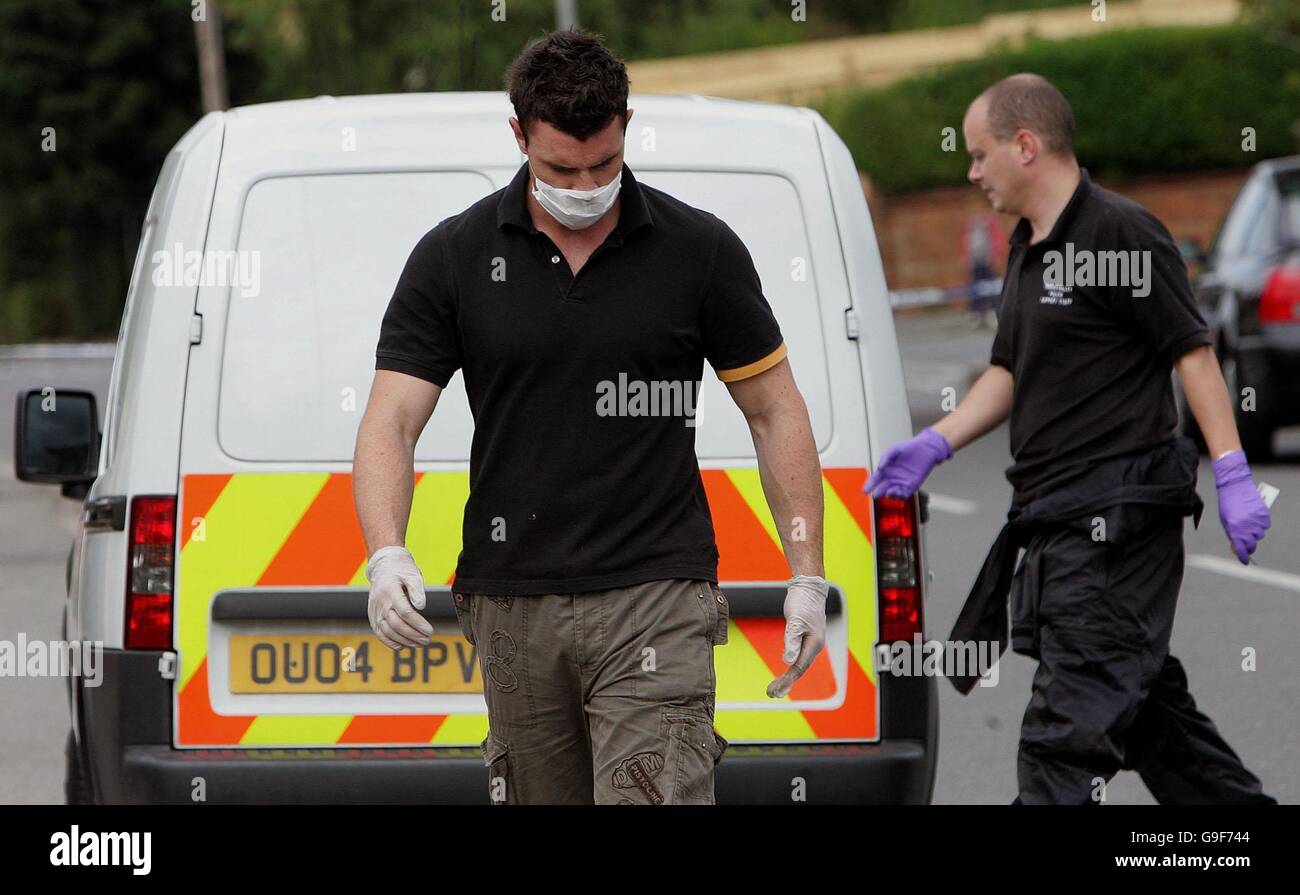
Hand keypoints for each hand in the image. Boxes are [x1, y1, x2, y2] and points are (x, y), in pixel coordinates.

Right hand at [364, 546, 433, 648]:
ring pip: (388, 631)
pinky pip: (379, 633)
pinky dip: (390, 642)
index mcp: (390, 591)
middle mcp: (380, 602)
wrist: (383, 567)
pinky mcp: (373, 617)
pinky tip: (402, 646)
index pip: (405, 612)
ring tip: (419, 643)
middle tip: (427, 640)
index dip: (418, 624)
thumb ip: (417, 590)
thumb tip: (421, 606)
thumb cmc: (401, 571)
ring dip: (405, 640)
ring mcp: (375, 611)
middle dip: (414, 635)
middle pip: (397, 624)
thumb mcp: (412, 575)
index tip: (430, 630)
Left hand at [767, 575, 827, 697]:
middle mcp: (815, 646)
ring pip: (799, 665)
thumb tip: (787, 661)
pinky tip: (785, 672)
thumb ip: (792, 641)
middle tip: (771, 694)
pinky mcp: (806, 638)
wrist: (809, 587)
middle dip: (786, 683)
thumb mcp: (795, 621)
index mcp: (814, 644)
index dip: (786, 681)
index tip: (773, 691)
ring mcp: (811, 642)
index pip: (798, 668)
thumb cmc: (802, 602)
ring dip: (788, 678)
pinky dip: (790, 667)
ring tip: (774, 688)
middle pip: (799, 669)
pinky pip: (799, 657)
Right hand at [864, 427, 952, 498]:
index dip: (870, 485)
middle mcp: (893, 477)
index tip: (865, 490)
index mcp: (887, 469)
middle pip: (882, 487)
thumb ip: (886, 457)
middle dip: (878, 492)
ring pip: (892, 492)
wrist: (926, 448)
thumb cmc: (910, 447)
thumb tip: (879, 467)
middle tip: (875, 494)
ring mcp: (902, 482)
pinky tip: (897, 493)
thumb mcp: (894, 449)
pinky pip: (904, 493)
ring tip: (887, 493)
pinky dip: (900, 495)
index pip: (876, 479)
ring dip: (889, 494)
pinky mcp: (912, 485)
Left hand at [1212, 451, 1270, 563]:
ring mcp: (1256, 520)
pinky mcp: (1264, 514)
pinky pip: (1265, 525)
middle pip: (1252, 544)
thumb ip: (1231, 533)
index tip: (1245, 561)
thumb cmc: (1227, 503)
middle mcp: (1246, 526)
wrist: (1235, 486)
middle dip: (1249, 547)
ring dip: (1254, 533)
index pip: (1240, 548)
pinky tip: (1254, 516)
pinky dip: (1261, 524)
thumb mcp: (1225, 520)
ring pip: (1259, 534)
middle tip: (1247, 546)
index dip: (1243, 556)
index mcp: (1234, 529)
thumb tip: (1237, 545)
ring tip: (1248, 523)